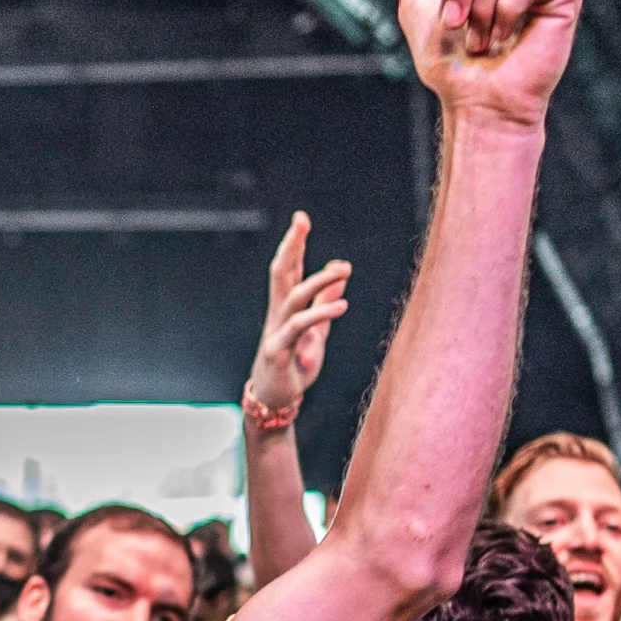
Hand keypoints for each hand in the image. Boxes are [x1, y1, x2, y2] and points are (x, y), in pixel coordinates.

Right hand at [243, 215, 351, 421]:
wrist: (277, 401)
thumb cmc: (294, 365)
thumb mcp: (317, 332)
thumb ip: (326, 302)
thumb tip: (340, 271)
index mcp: (285, 307)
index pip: (288, 269)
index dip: (294, 244)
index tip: (301, 219)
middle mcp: (277, 314)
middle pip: (281, 273)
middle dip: (291, 246)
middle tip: (301, 221)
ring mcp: (276, 331)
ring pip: (293, 296)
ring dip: (319, 280)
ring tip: (344, 268)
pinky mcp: (278, 350)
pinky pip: (299, 327)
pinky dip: (320, 314)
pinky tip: (341, 305)